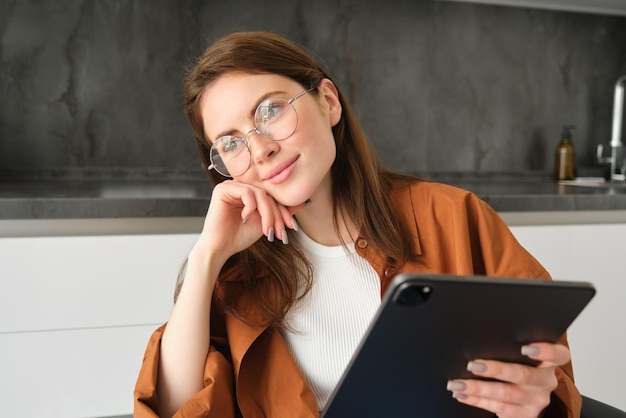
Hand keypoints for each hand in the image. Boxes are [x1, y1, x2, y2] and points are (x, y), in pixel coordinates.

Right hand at [194, 180, 303, 260]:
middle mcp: (240, 187)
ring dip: (267, 214)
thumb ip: (281, 212)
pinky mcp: (223, 189)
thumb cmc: (239, 237)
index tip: (291, 227)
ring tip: (266, 230)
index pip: (272, 197)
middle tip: (280, 232)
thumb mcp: (266, 223)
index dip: (283, 211)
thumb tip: (304, 202)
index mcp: (249, 193)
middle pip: (268, 195)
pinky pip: (246, 192)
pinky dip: (251, 207)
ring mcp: (231, 186)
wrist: (220, 248)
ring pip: (260, 194)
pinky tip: (246, 218)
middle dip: (277, 215)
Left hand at [446, 342, 569, 417]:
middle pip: (523, 375)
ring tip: (457, 383)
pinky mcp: (525, 415)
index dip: (546, 351)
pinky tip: (462, 395)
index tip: (526, 347)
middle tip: (472, 365)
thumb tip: (477, 337)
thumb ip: (510, 347)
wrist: (526, 398)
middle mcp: (546, 382)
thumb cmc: (518, 366)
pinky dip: (477, 400)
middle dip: (495, 370)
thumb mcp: (521, 357)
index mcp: (549, 363)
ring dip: (478, 388)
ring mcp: (536, 401)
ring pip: (506, 394)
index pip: (559, 355)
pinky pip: (498, 408)